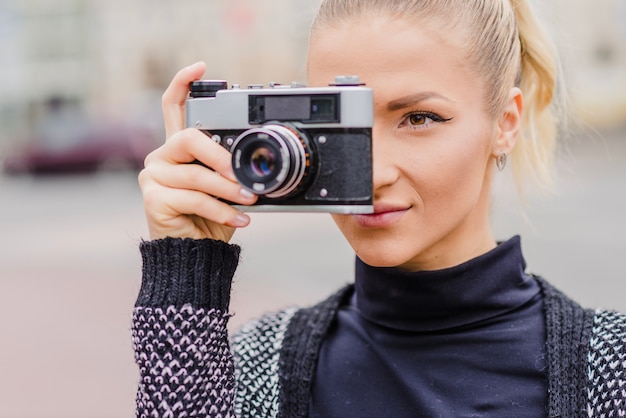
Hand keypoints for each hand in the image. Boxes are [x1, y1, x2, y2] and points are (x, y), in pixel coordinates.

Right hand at [138, 62, 257, 240]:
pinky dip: (222, 210)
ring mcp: (154, 176)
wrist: (195, 253)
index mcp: (178, 149)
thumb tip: (254, 161)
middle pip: (189, 138)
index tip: (202, 67)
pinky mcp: (153, 198)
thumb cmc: (210, 217)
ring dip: (229, 190)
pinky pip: (195, 198)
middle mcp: (162, 157)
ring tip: (249, 200)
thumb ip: (230, 168)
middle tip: (244, 175)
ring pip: (197, 175)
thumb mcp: (224, 187)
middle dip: (222, 157)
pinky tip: (239, 219)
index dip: (183, 83)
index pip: (172, 106)